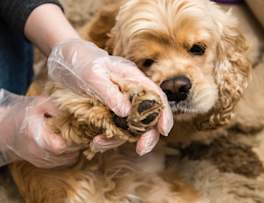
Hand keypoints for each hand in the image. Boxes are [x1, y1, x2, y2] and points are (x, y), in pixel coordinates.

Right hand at [0, 90, 79, 167]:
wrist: (6, 129)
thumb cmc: (25, 113)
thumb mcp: (39, 104)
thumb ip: (56, 107)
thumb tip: (75, 110)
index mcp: (36, 136)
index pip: (60, 146)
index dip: (74, 140)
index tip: (80, 130)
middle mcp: (37, 152)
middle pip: (67, 155)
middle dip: (78, 144)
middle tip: (82, 132)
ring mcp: (40, 160)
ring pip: (68, 160)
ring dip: (76, 150)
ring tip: (75, 137)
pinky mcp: (43, 164)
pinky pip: (63, 162)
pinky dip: (69, 154)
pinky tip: (68, 143)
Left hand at [48, 39, 173, 154]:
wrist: (65, 62)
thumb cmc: (81, 61)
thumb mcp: (92, 74)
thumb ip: (109, 92)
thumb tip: (126, 113)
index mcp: (133, 80)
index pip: (156, 97)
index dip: (164, 114)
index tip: (163, 131)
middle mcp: (131, 94)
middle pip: (148, 117)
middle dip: (147, 135)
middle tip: (141, 150)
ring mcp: (120, 105)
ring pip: (130, 128)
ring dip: (118, 140)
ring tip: (97, 144)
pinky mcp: (109, 114)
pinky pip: (114, 130)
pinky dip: (106, 139)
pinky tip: (94, 141)